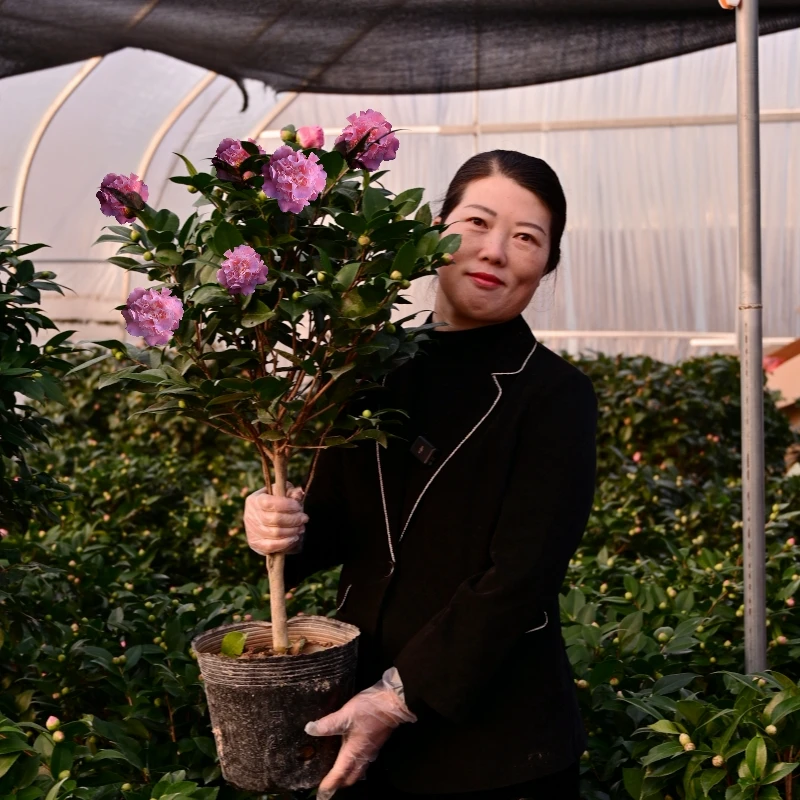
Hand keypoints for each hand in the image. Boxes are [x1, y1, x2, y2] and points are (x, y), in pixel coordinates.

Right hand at [243, 483, 306, 555]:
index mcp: (255, 500)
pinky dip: (285, 542)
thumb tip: (298, 494)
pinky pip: (271, 546)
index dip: (287, 505)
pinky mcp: (255, 544)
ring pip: (275, 533)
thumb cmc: (275, 502)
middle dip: (294, 519)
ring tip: (301, 527)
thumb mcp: (282, 492)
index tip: (298, 507)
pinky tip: (294, 537)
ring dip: (292, 531)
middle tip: (304, 518)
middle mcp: (251, 515)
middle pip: (275, 519)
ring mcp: (252, 531)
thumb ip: (290, 492)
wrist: (262, 518)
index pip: (270, 503)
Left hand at [305, 669, 416, 798]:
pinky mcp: (375, 743)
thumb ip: (328, 723)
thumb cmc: (370, 710)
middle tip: (327, 783)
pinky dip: (354, 765)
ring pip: (358, 771)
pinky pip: (363, 762)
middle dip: (339, 784)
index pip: (339, 774)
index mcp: (354, 752)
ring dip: (348, 775)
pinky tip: (349, 754)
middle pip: (350, 778)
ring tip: (337, 772)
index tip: (320, 794)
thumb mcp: (346, 715)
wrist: (394, 703)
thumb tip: (309, 729)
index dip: (329, 785)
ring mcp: (371, 750)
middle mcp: (363, 756)